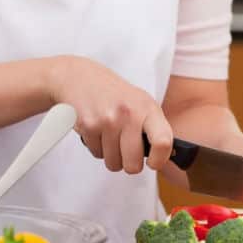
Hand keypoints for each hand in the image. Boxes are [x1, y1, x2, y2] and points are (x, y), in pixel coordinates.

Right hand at [46, 55, 173, 173]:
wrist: (80, 78)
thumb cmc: (113, 94)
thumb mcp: (140, 102)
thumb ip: (152, 127)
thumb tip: (162, 156)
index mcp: (148, 108)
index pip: (163, 142)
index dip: (159, 159)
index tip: (153, 162)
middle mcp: (129, 113)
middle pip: (133, 164)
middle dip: (128, 163)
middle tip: (125, 151)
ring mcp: (108, 120)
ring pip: (113, 163)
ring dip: (111, 155)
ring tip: (109, 135)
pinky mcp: (89, 126)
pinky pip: (97, 154)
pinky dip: (97, 147)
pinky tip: (97, 130)